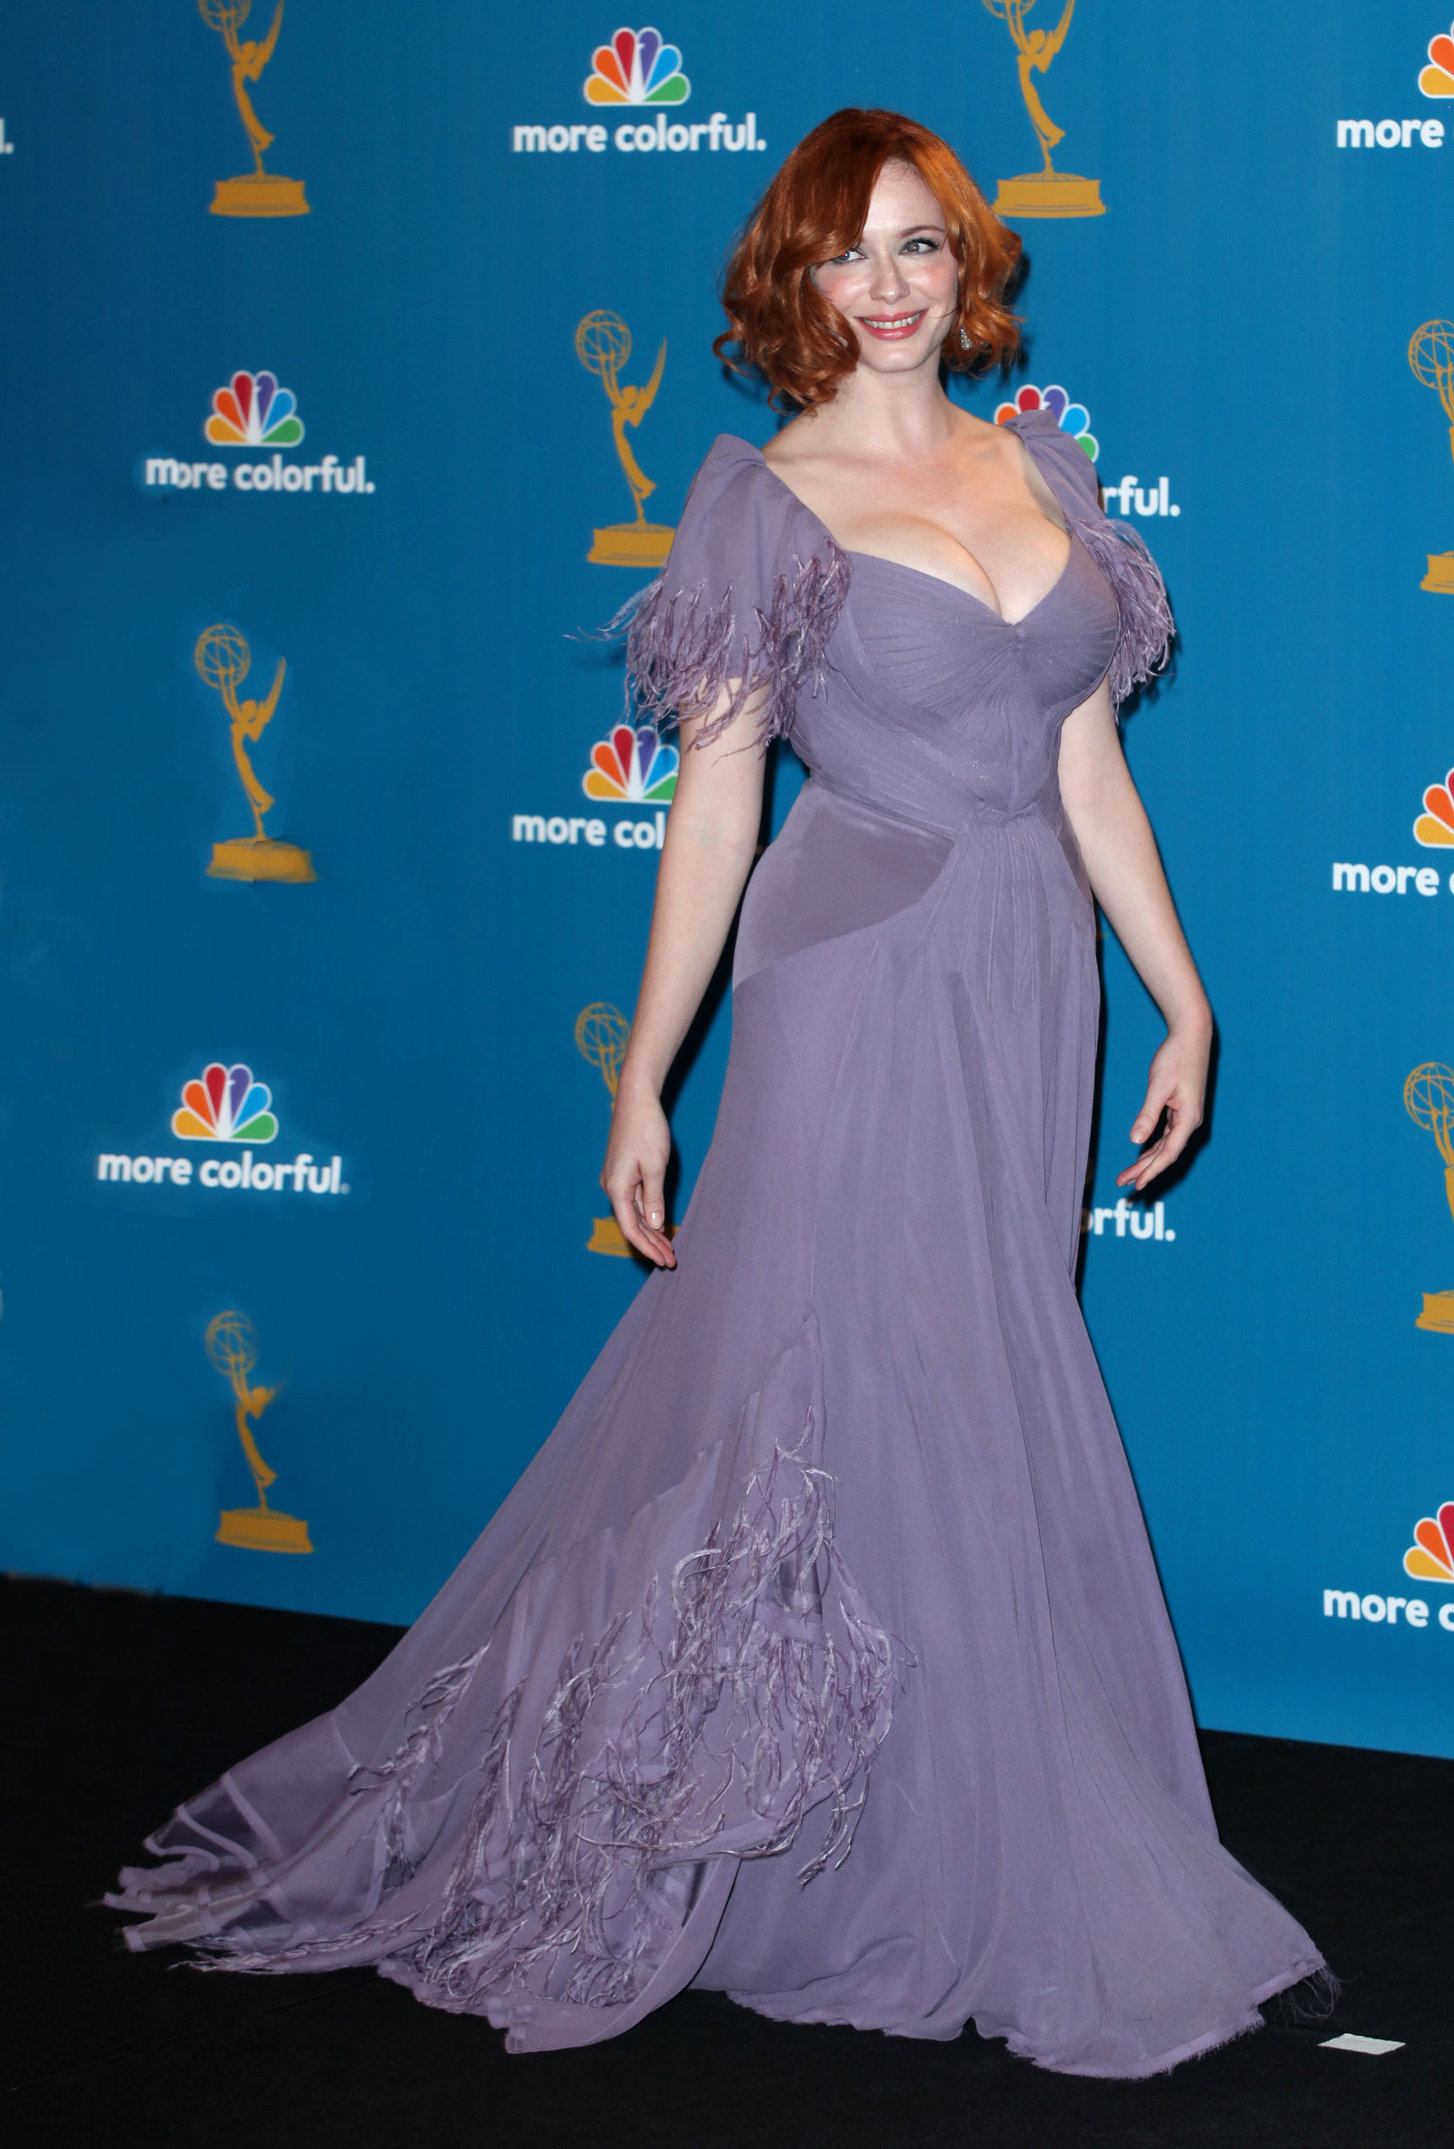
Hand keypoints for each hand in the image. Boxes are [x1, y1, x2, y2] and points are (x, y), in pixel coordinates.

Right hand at [601, 1081, 676, 1267]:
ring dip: (651, 1232)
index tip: (664, 1261)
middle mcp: (612, 1187)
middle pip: (631, 1224)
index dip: (648, 1248)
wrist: (636, 1100)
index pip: (631, 1229)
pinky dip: (648, 1215)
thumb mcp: (655, 1167)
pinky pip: (634, 1201)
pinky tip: (660, 1225)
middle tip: (671, 1261)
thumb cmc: (646, 1130)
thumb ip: (653, 1199)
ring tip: (668, 1248)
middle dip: (651, 1244)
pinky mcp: (623, 1172)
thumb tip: (654, 1226)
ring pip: (633, 1214)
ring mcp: (616, 1179)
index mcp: (616, 1188)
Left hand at [1115, 1023, 1208, 1192]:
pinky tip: (1142, 1153)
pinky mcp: (1181, 1109)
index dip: (1152, 1171)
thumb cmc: (1176, 1058)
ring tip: (1128, 1175)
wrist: (1192, 1035)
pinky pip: (1167, 1135)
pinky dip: (1153, 1146)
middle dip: (1144, 1170)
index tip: (1137, 1185)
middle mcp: (1190, 1121)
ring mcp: (1187, 1116)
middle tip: (1123, 1184)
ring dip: (1147, 1160)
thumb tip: (1135, 1141)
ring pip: (1165, 1146)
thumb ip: (1147, 1114)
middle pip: (1165, 1153)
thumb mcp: (1158, 1086)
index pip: (1168, 1153)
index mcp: (1188, 1119)